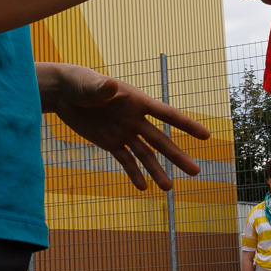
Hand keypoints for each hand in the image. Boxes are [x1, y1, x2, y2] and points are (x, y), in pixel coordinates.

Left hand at [45, 65, 210, 190]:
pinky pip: (125, 160)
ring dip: (157, 171)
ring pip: (145, 155)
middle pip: (160, 140)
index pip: (167, 114)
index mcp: (136, 101)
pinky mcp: (110, 142)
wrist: (64, 93)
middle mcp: (134, 119)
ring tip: (169, 188)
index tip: (206, 136)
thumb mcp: (89, 84)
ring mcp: (123, 132)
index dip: (187, 125)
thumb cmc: (79, 82)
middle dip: (177, 156)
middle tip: (196, 171)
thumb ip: (101, 88)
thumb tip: (111, 87)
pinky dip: (134, 174)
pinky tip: (143, 188)